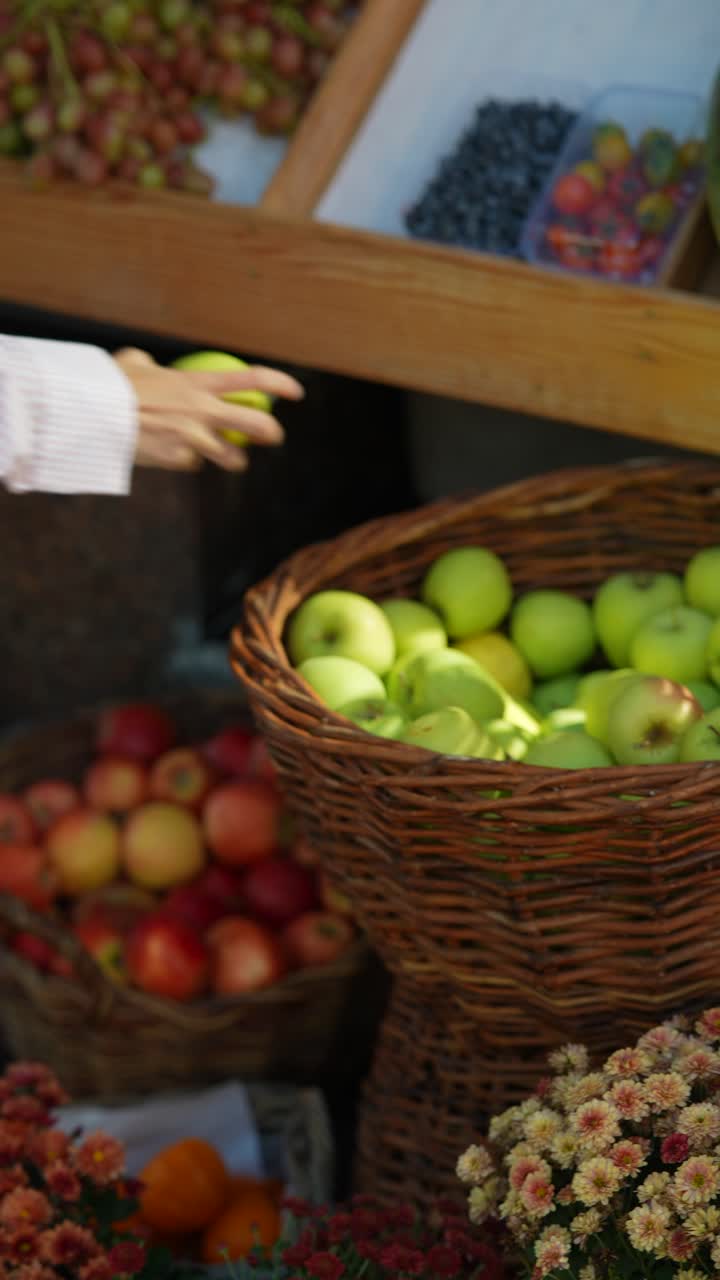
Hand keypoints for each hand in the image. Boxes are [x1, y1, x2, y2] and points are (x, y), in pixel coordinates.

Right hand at [114, 347, 303, 471]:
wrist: (95, 413)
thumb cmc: (110, 384)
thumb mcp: (133, 364)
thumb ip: (149, 365)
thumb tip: (148, 364)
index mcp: (199, 383)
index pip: (252, 380)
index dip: (280, 384)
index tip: (297, 392)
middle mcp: (204, 410)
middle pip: (258, 426)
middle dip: (271, 434)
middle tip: (272, 437)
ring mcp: (194, 438)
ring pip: (232, 458)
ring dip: (233, 462)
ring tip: (230, 461)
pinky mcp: (179, 460)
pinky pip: (191, 465)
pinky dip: (184, 462)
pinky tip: (170, 456)